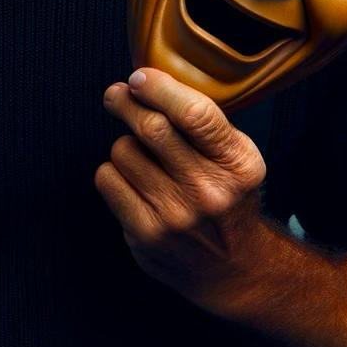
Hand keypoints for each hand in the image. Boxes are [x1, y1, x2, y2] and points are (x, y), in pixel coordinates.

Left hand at [94, 67, 267, 314]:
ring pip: (123, 150)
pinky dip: (114, 171)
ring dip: (125, 144)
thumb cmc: (227, 196)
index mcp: (237, 163)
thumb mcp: (236, 156)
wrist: (235, 268)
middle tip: (117, 95)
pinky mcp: (146, 235)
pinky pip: (108, 178)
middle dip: (126, 102)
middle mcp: (209, 190)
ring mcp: (176, 215)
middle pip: (152, 127)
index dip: (159, 87)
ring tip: (142, 157)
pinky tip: (132, 180)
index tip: (140, 77)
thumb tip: (146, 79)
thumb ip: (202, 121)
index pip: (195, 113)